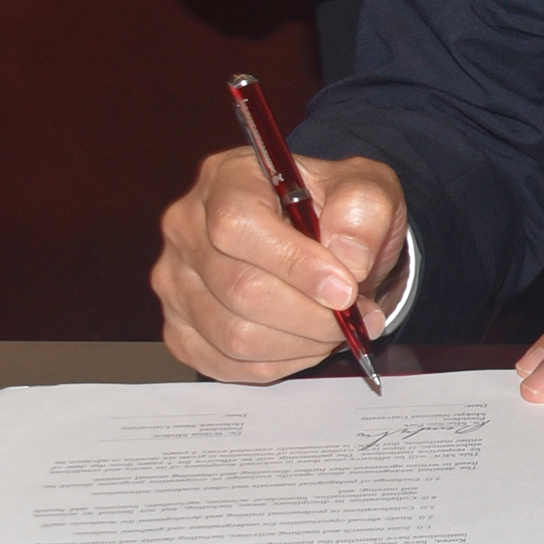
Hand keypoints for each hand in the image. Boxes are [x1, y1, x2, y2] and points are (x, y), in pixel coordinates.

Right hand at [154, 146, 404, 383]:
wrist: (324, 239)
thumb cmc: (337, 211)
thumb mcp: (368, 190)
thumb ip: (363, 211)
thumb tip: (348, 259)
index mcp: (227, 180)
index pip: (238, 226)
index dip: (296, 265)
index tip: (345, 289)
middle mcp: (186, 228)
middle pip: (239, 289)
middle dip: (312, 315)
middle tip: (357, 316)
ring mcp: (176, 281)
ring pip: (232, 335)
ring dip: (300, 343)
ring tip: (338, 328)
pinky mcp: (180, 327)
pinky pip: (225, 363)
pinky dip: (278, 362)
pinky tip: (306, 341)